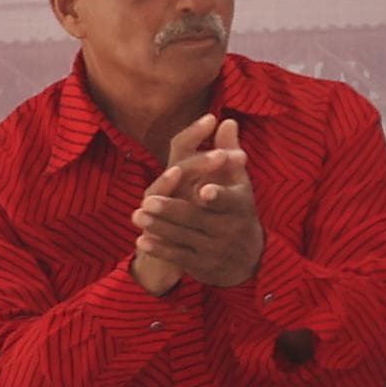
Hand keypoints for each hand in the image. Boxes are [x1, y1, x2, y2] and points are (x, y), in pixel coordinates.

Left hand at [132, 117, 264, 288]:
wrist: (248, 258)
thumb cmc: (236, 210)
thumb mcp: (237, 182)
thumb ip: (228, 152)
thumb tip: (226, 120)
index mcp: (240, 205)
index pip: (229, 200)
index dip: (218, 196)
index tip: (203, 191)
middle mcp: (230, 229)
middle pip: (197, 219)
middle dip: (172, 210)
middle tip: (147, 201)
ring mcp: (216, 249)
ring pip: (184, 238)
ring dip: (160, 227)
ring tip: (138, 215)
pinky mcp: (203, 266)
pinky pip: (179, 257)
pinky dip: (160, 249)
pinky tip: (142, 240)